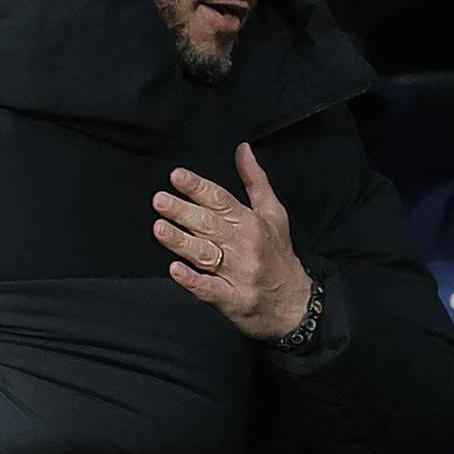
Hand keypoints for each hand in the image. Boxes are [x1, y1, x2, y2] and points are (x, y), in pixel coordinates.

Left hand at [151, 142, 311, 340]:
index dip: (197, 187)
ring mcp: (237, 274)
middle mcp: (244, 245)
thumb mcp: (273, 213)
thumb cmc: (278, 254)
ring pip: (205, 254)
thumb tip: (243, 149)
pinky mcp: (231, 299)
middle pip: (209, 224)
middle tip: (159, 200)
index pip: (220, 200)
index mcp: (251, 222)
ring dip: (181, 241)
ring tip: (160, 228)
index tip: (176, 176)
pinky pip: (209, 289)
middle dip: (182, 211)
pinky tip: (175, 270)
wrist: (295, 303)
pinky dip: (192, 280)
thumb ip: (255, 180)